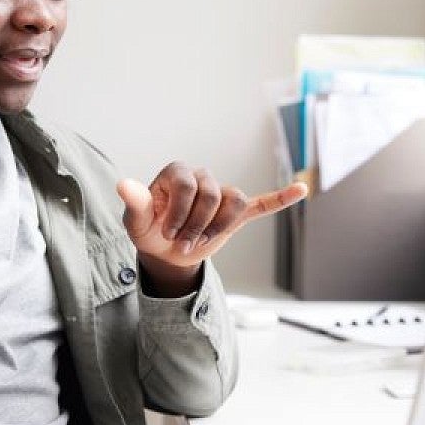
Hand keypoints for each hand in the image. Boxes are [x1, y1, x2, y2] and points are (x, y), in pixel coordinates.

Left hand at [117, 162, 307, 292]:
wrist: (165, 252)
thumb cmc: (149, 231)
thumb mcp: (136, 222)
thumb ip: (135, 203)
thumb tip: (123, 184)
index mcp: (177, 173)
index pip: (187, 185)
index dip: (178, 213)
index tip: (167, 235)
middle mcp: (201, 177)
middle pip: (212, 194)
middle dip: (197, 225)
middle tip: (182, 244)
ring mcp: (220, 195)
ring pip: (234, 200)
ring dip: (218, 226)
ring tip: (202, 242)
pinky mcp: (236, 213)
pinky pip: (261, 202)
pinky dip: (281, 198)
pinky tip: (300, 190)